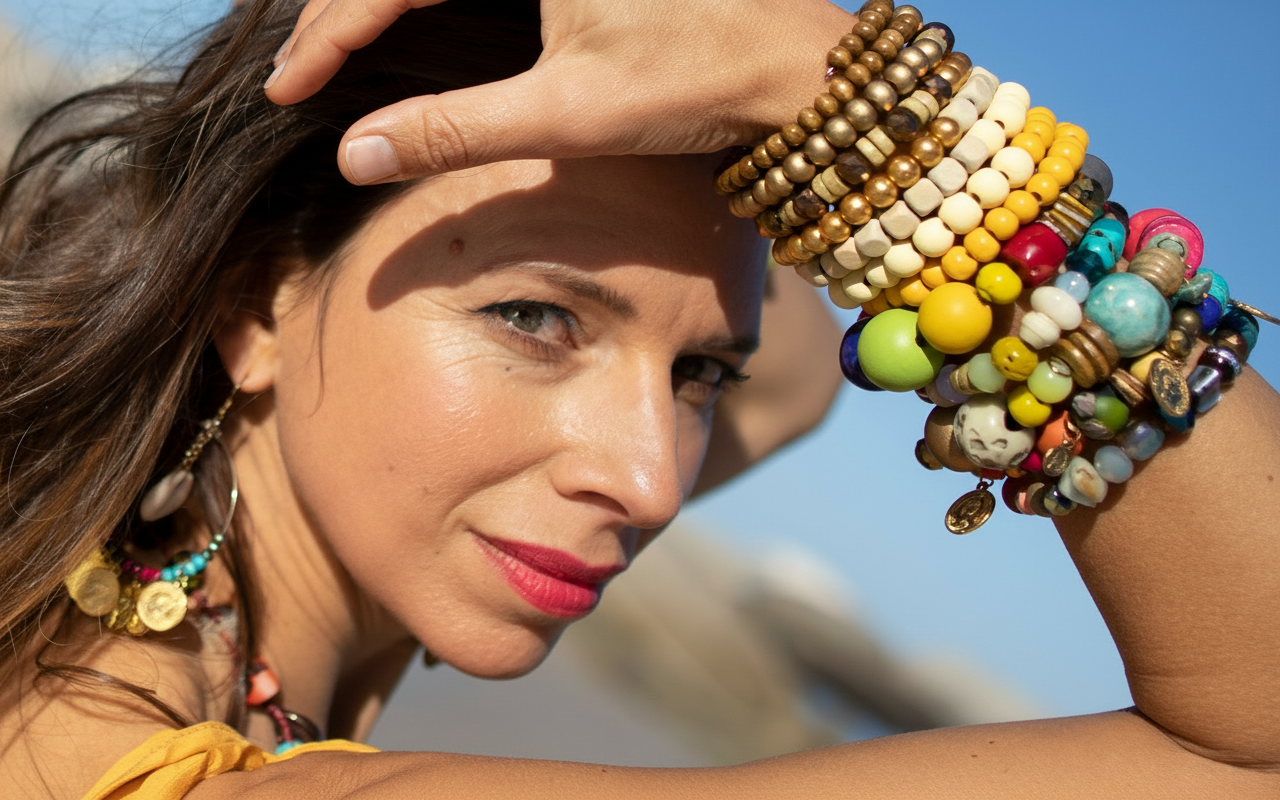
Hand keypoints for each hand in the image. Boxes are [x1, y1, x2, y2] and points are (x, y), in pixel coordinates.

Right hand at [265, 0, 853, 183]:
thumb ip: (453, 130)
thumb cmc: (697, 81)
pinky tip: (409, 25)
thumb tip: (353, 157)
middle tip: (302, 74)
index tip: (290, 91)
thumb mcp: (567, 113)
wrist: (796, 67)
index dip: (329, 32)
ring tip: (339, 50)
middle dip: (344, 9)